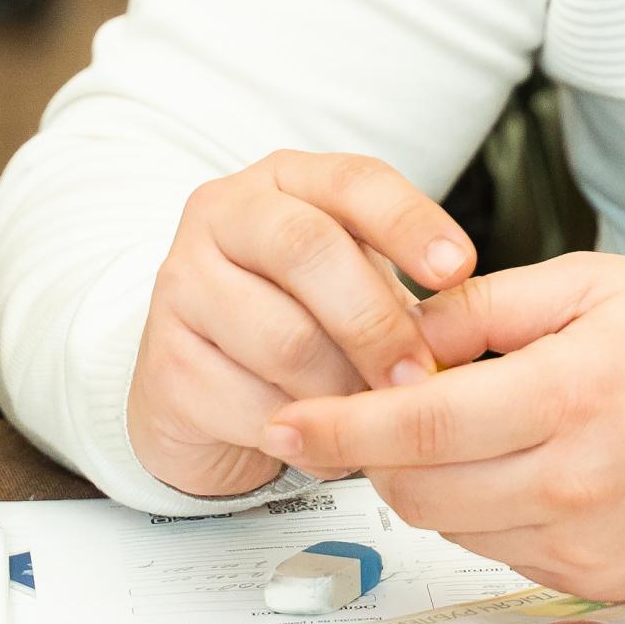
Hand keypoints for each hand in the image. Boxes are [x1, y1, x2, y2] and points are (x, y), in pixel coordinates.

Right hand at [126, 151, 474, 500]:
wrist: (196, 382)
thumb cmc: (294, 317)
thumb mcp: (351, 281)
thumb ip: (396, 289)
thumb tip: (459, 333)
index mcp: (283, 180)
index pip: (352, 180)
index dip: (410, 222)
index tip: (458, 269)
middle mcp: (223, 216)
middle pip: (309, 251)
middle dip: (377, 321)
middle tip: (420, 375)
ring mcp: (182, 286)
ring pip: (284, 338)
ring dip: (343, 390)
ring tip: (373, 418)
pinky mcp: (164, 365)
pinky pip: (251, 404)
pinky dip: (305, 434)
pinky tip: (325, 443)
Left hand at [262, 253, 624, 598]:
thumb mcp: (600, 285)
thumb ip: (490, 308)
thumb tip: (402, 331)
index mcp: (569, 395)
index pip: (417, 423)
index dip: (336, 427)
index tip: (281, 421)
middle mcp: (571, 483)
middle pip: (417, 487)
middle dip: (378, 450)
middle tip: (384, 405)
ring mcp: (584, 545)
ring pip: (453, 525)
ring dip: (434, 480)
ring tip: (474, 426)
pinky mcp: (599, 584)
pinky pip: (503, 551)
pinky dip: (489, 509)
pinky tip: (528, 465)